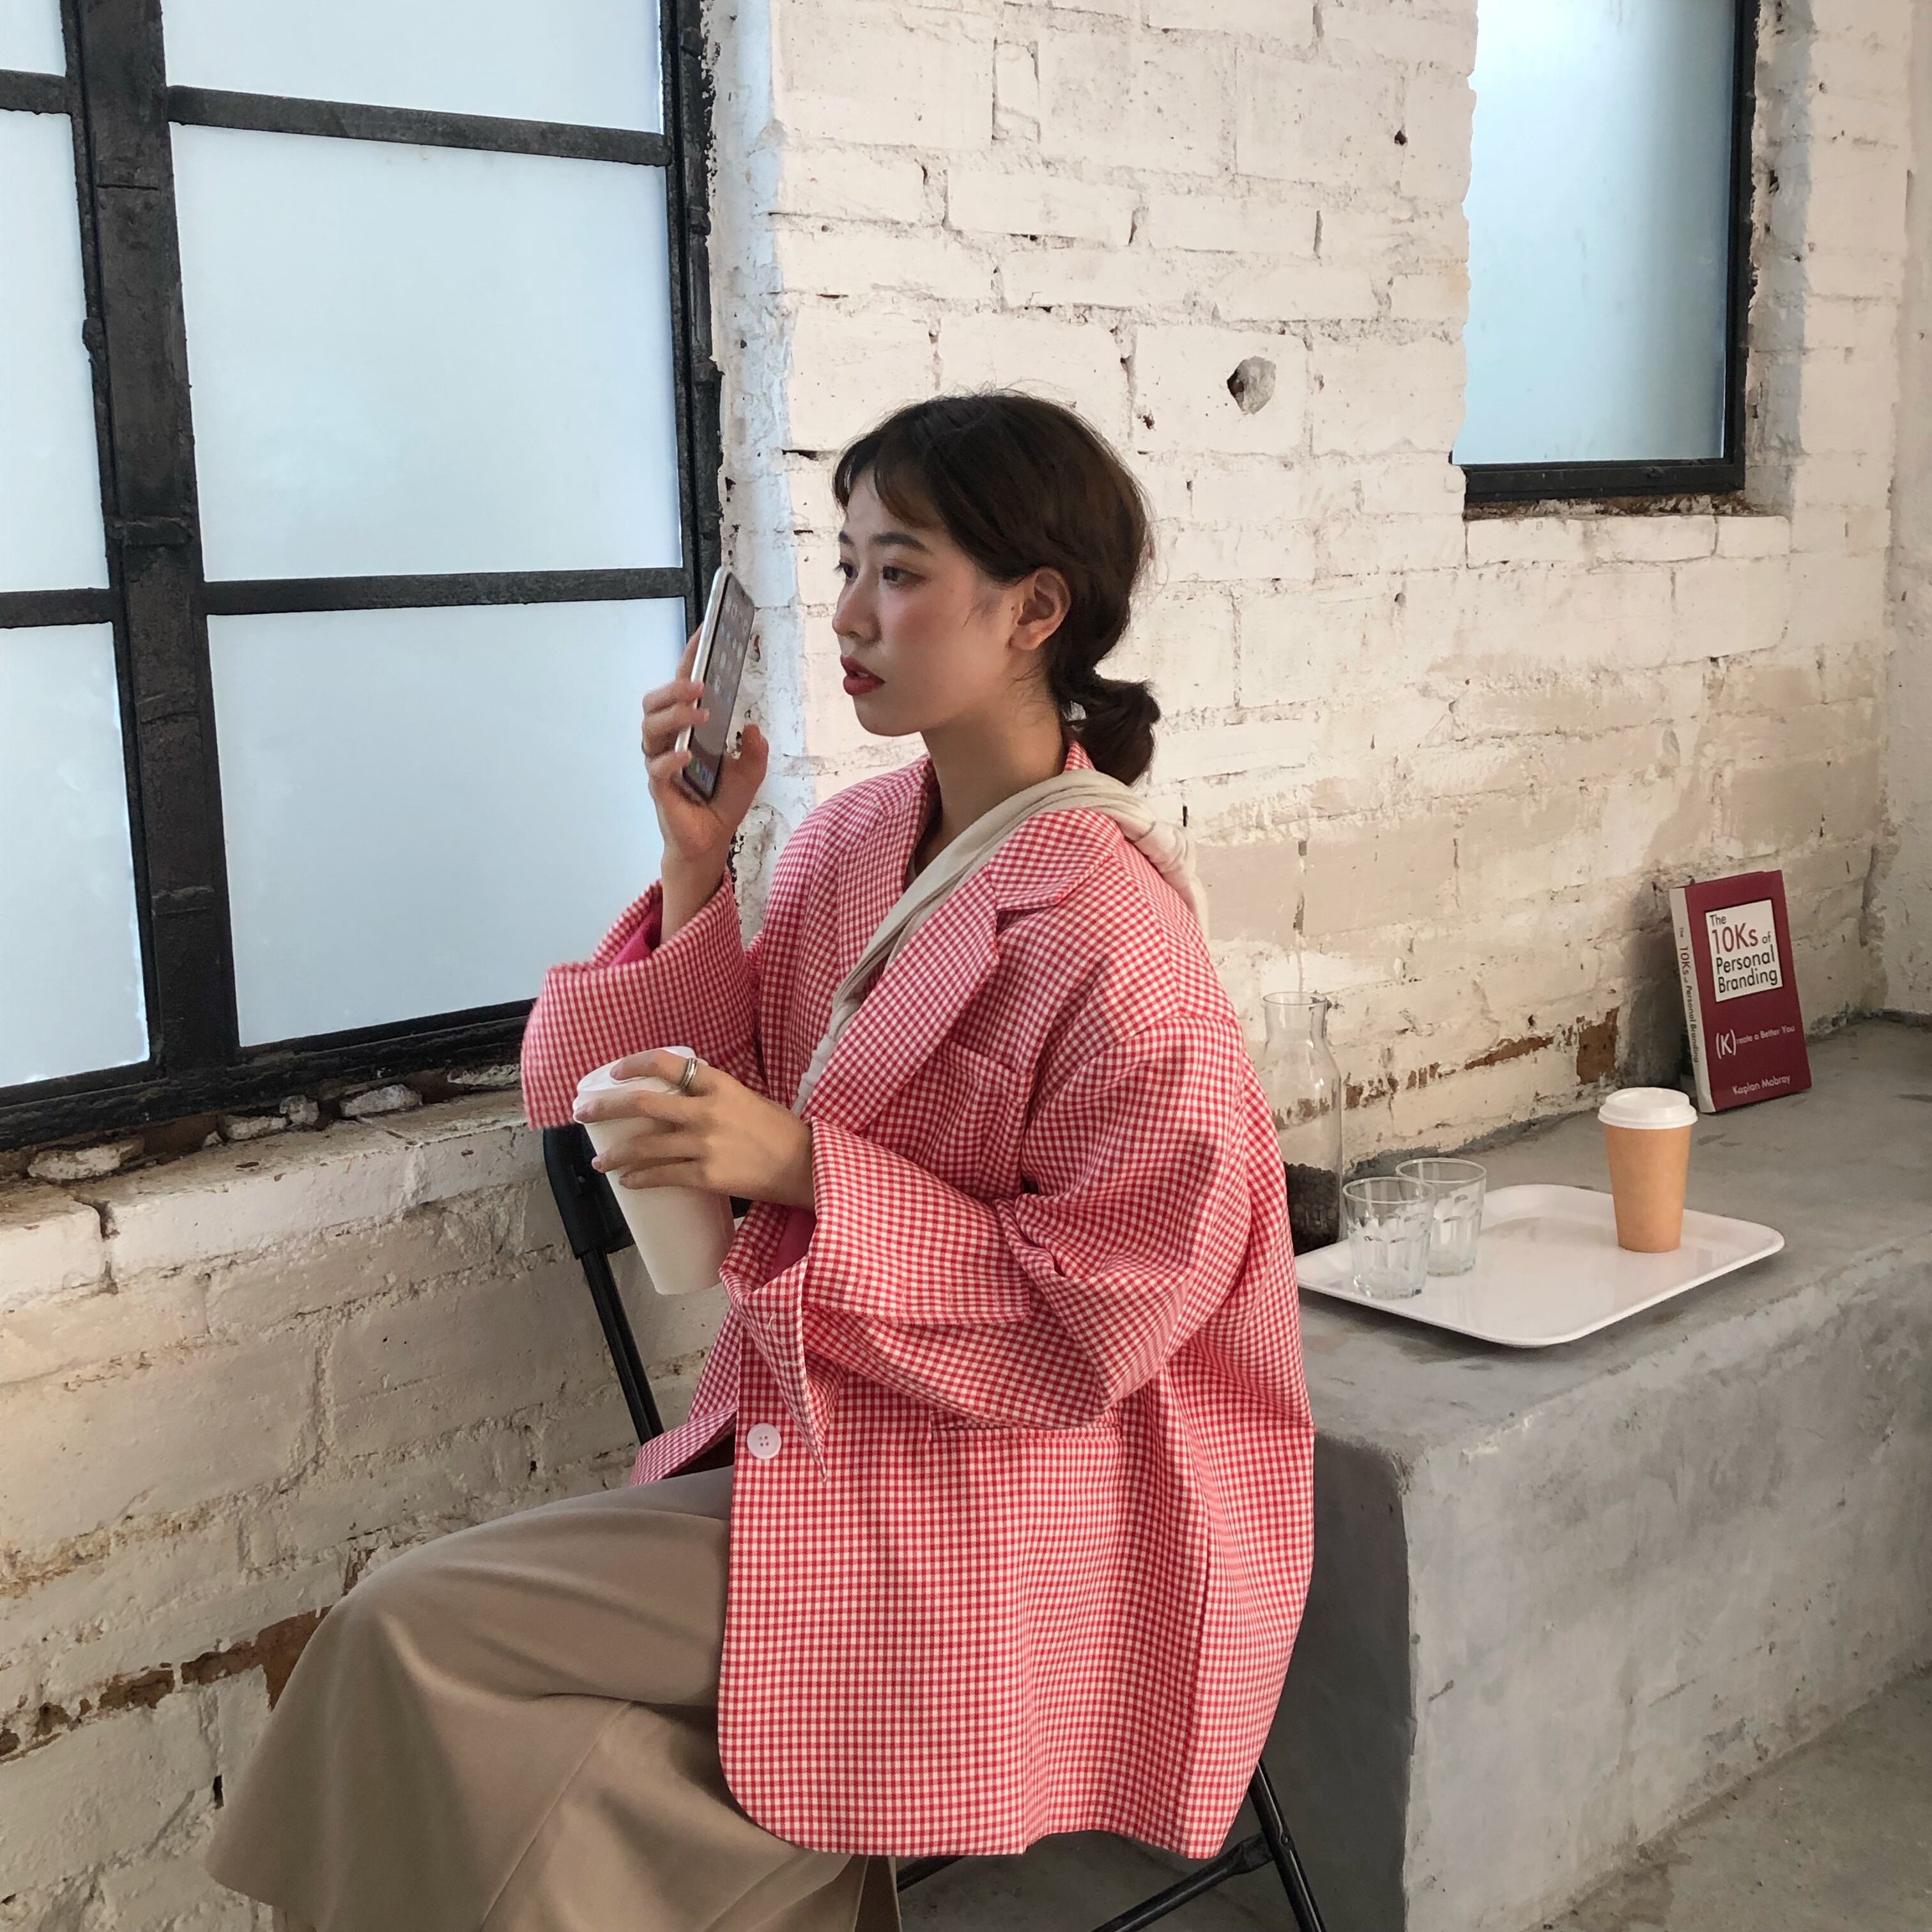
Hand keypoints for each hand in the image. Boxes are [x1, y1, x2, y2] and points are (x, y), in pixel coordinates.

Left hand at [572, 1050, 815, 1210]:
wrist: (806, 1165)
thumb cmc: (781, 1131)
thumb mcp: (747, 1098)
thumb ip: (714, 1096)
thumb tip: (682, 1101)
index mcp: (719, 1085)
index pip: (667, 1064)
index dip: (635, 1064)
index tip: (615, 1072)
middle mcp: (707, 1111)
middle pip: (643, 1104)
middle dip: (606, 1108)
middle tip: (583, 1112)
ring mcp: (705, 1144)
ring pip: (646, 1147)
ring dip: (616, 1155)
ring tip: (599, 1161)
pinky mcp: (708, 1176)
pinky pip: (664, 1176)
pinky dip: (641, 1179)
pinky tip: (627, 1182)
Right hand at [643, 630, 768, 882]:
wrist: (711, 842)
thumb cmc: (722, 803)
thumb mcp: (751, 772)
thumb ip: (755, 750)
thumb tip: (754, 729)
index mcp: (686, 729)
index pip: (681, 687)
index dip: (689, 657)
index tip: (705, 630)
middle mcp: (667, 742)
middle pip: (653, 703)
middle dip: (674, 687)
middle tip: (701, 685)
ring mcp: (660, 763)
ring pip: (650, 729)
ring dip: (674, 715)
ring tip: (699, 712)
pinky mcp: (659, 789)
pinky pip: (655, 768)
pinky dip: (670, 759)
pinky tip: (687, 755)